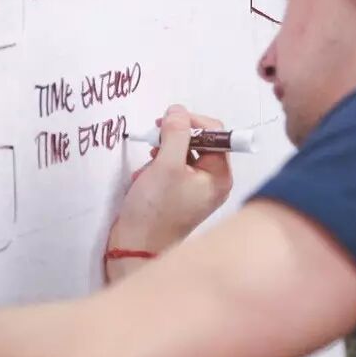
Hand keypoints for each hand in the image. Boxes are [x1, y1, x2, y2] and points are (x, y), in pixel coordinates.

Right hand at [109, 105, 232, 266]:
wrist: (135, 246)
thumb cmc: (154, 209)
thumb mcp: (165, 164)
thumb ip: (175, 133)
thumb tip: (178, 110)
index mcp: (220, 175)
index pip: (215, 132)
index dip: (191, 122)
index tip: (165, 123)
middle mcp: (213, 181)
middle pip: (199, 141)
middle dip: (173, 139)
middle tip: (153, 142)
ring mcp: (197, 189)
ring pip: (182, 153)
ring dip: (162, 153)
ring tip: (148, 166)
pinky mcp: (180, 194)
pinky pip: (173, 168)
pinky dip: (157, 167)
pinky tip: (145, 178)